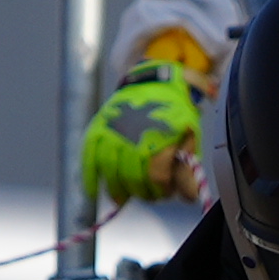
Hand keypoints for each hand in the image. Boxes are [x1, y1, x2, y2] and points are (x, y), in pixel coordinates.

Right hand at [77, 27, 217, 210]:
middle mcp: (135, 135)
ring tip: (125, 197)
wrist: (152, 81)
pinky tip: (94, 192)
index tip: (166, 192)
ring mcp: (114, 133)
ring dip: (120, 191)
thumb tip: (189, 198)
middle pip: (135, 180)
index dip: (163, 190)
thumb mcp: (189, 138)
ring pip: (113, 175)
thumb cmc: (173, 115)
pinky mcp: (97, 131)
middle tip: (149, 194)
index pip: (158, 178)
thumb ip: (188, 169)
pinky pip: (89, 159)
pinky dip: (90, 179)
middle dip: (144, 193)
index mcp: (161, 136)